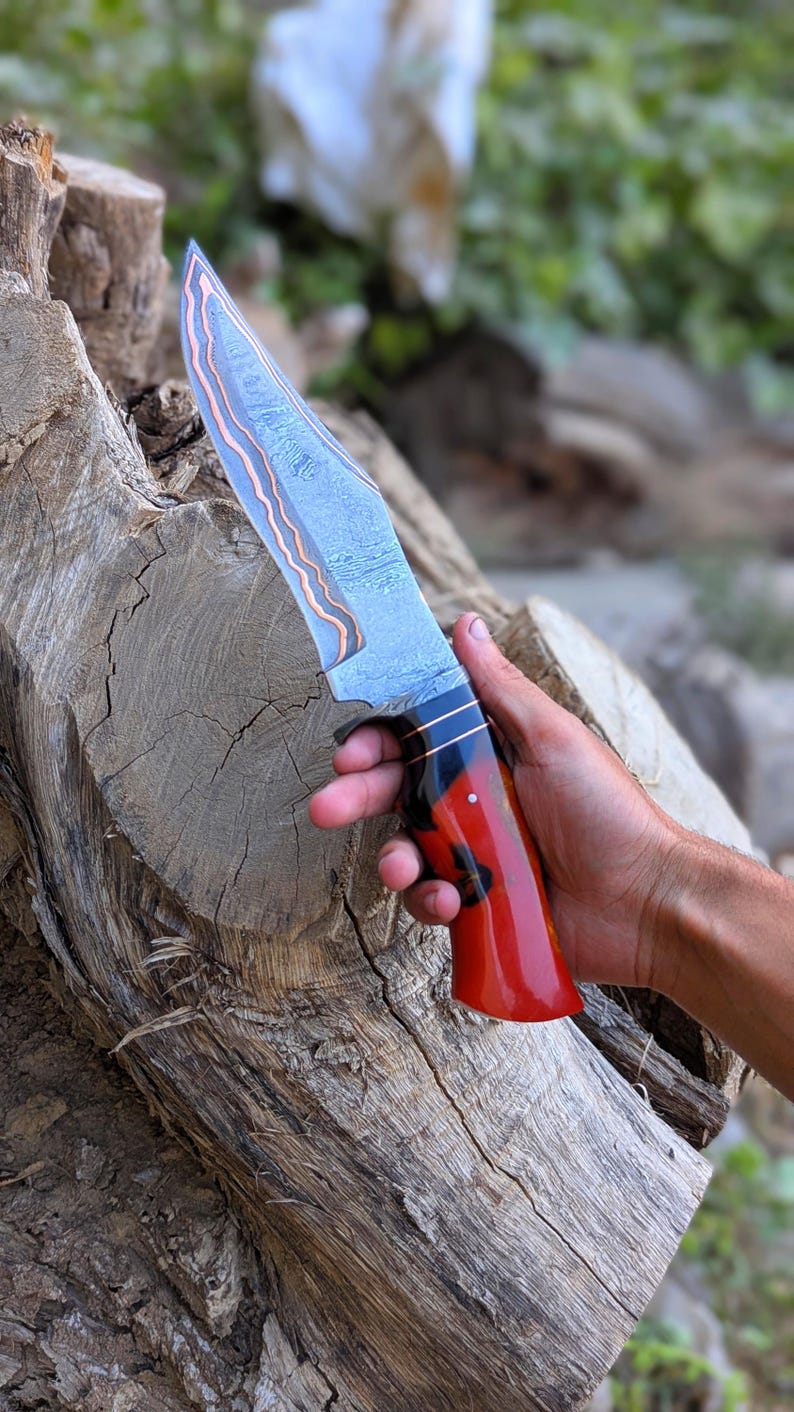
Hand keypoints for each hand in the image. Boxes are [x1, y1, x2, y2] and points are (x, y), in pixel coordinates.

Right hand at [310, 613, 682, 992]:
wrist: (645, 902)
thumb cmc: (607, 811)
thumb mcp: (552, 738)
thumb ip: (501, 687)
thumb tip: (466, 624)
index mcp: (490, 755)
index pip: (416, 740)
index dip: (377, 742)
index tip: (350, 751)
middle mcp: (476, 802)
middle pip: (397, 794)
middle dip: (356, 798)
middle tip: (327, 806)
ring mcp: (474, 856)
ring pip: (407, 851)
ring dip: (393, 858)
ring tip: (400, 868)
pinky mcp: (478, 907)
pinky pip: (431, 901)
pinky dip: (430, 902)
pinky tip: (449, 902)